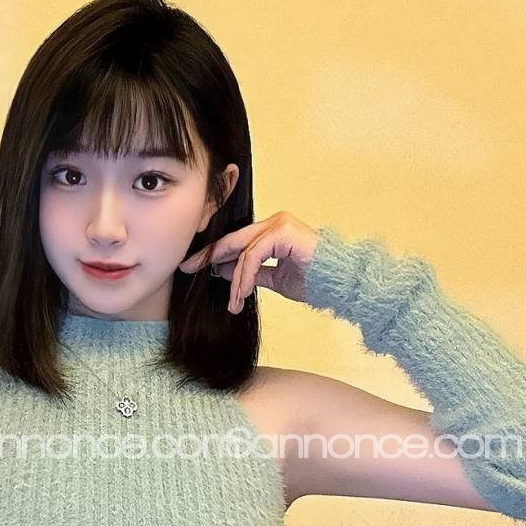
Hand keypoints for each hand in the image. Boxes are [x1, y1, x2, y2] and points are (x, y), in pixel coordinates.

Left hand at [178, 211, 319, 312]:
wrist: (337, 284)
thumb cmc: (313, 280)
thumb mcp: (274, 278)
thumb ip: (251, 273)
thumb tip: (223, 270)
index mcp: (271, 231)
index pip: (235, 241)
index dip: (212, 254)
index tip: (192, 266)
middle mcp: (274, 223)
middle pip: (232, 239)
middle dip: (208, 256)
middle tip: (188, 268)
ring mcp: (279, 224)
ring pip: (242, 252)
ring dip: (234, 281)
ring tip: (234, 302)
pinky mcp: (282, 232)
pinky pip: (253, 256)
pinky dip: (244, 277)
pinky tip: (241, 294)